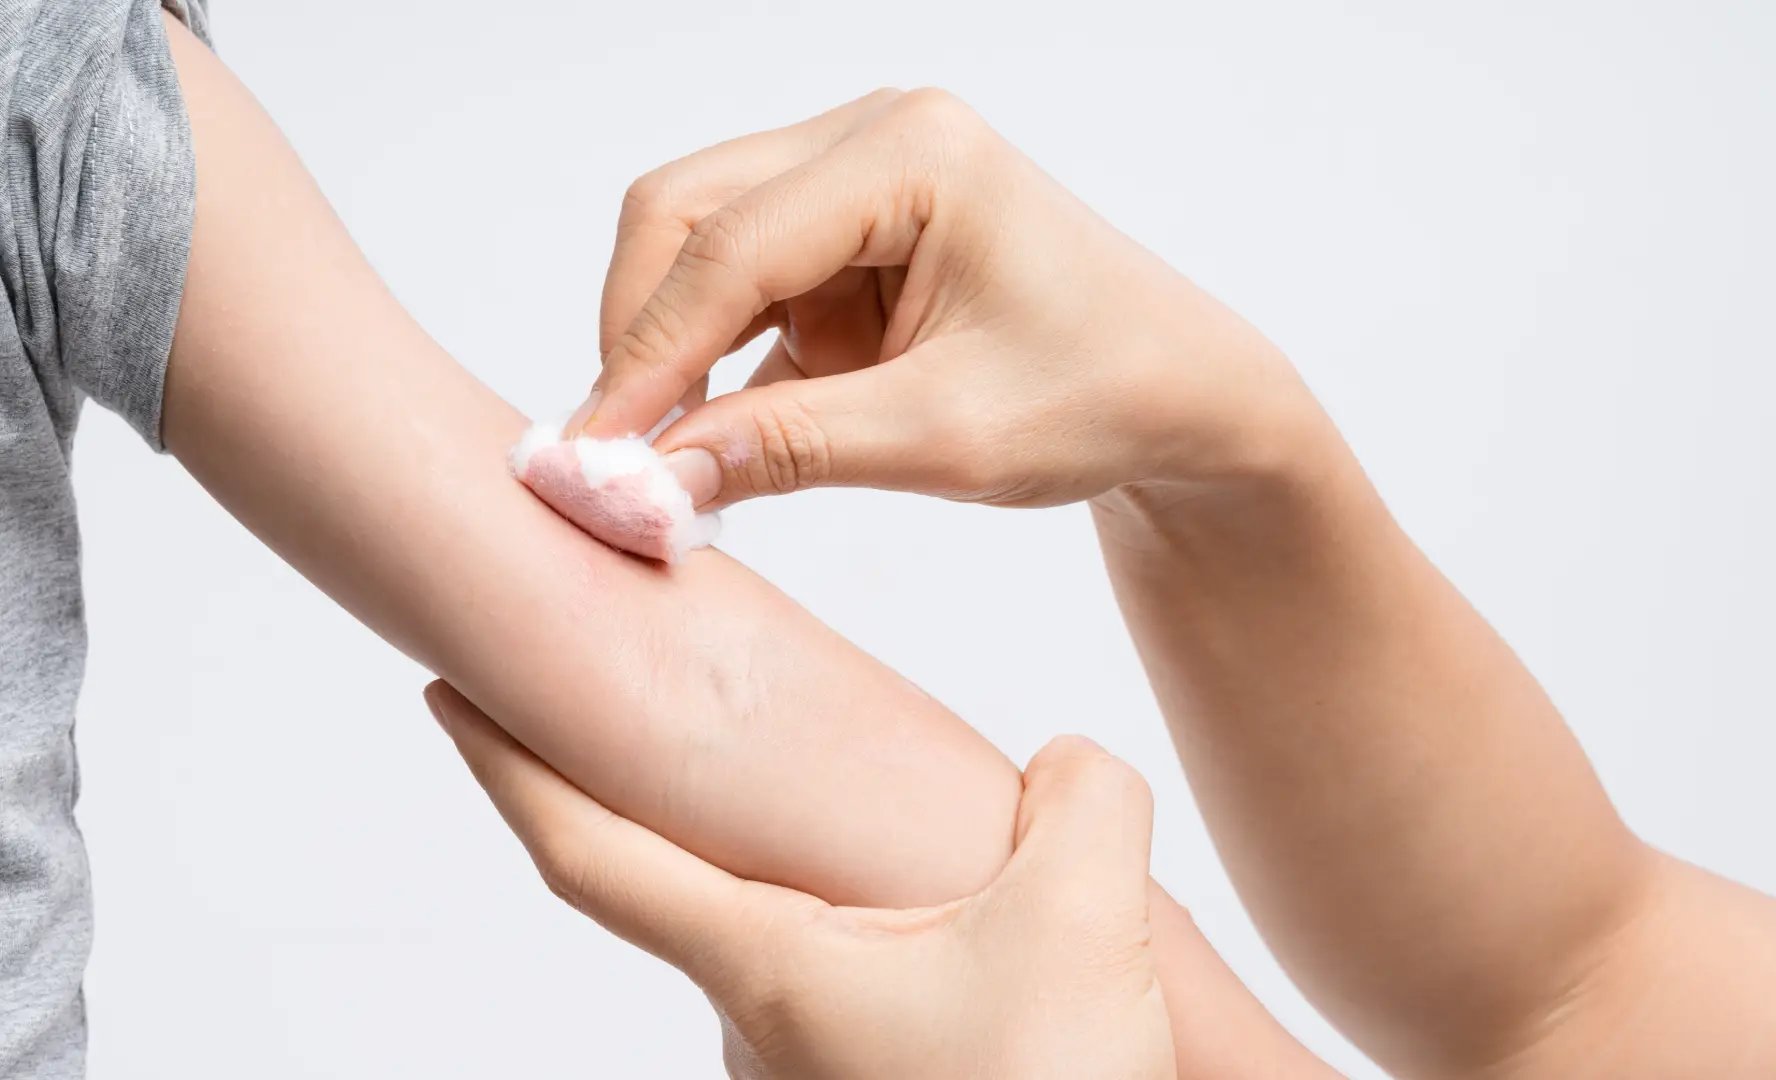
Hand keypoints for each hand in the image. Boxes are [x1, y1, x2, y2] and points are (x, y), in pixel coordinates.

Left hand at [427, 681, 1176, 1079]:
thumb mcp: (1081, 917)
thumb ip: (1081, 798)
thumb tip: (1068, 766)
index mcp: (764, 968)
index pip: (587, 854)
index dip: (507, 767)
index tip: (446, 698)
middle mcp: (758, 1026)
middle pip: (703, 879)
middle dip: (726, 801)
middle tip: (759, 716)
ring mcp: (803, 1074)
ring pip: (800, 936)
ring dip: (838, 881)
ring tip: (921, 832)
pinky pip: (859, 984)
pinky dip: (894, 934)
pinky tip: (974, 925)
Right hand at [579, 88, 1324, 509]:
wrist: (1180, 394)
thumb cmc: (1100, 396)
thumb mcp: (947, 438)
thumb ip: (793, 450)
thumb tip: (652, 479)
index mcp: (913, 153)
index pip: (733, 245)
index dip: (648, 353)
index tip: (595, 455)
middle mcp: (873, 139)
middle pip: (688, 216)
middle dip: (641, 337)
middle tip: (614, 457)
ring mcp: (854, 179)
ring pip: (698, 248)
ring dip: (671, 351)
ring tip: (657, 460)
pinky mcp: (844, 236)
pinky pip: (740, 288)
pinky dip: (714, 362)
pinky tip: (708, 438)